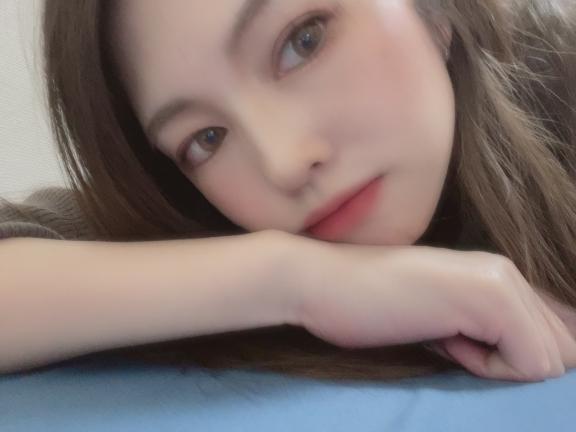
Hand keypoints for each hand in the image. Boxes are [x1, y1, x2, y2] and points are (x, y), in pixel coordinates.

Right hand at [289, 240, 575, 381]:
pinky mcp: (490, 297)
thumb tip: (526, 361)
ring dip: (496, 363)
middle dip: (508, 361)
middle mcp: (508, 271)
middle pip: (559, 349)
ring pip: (550, 359)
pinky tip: (440, 336)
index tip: (453, 340)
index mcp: (496, 275)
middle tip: (448, 338)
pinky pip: (529, 363)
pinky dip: (487, 366)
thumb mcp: (437, 317)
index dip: (504, 357)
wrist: (321, 282)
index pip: (546, 338)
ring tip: (442, 335)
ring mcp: (502, 280)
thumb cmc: (366, 306)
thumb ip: (482, 329)